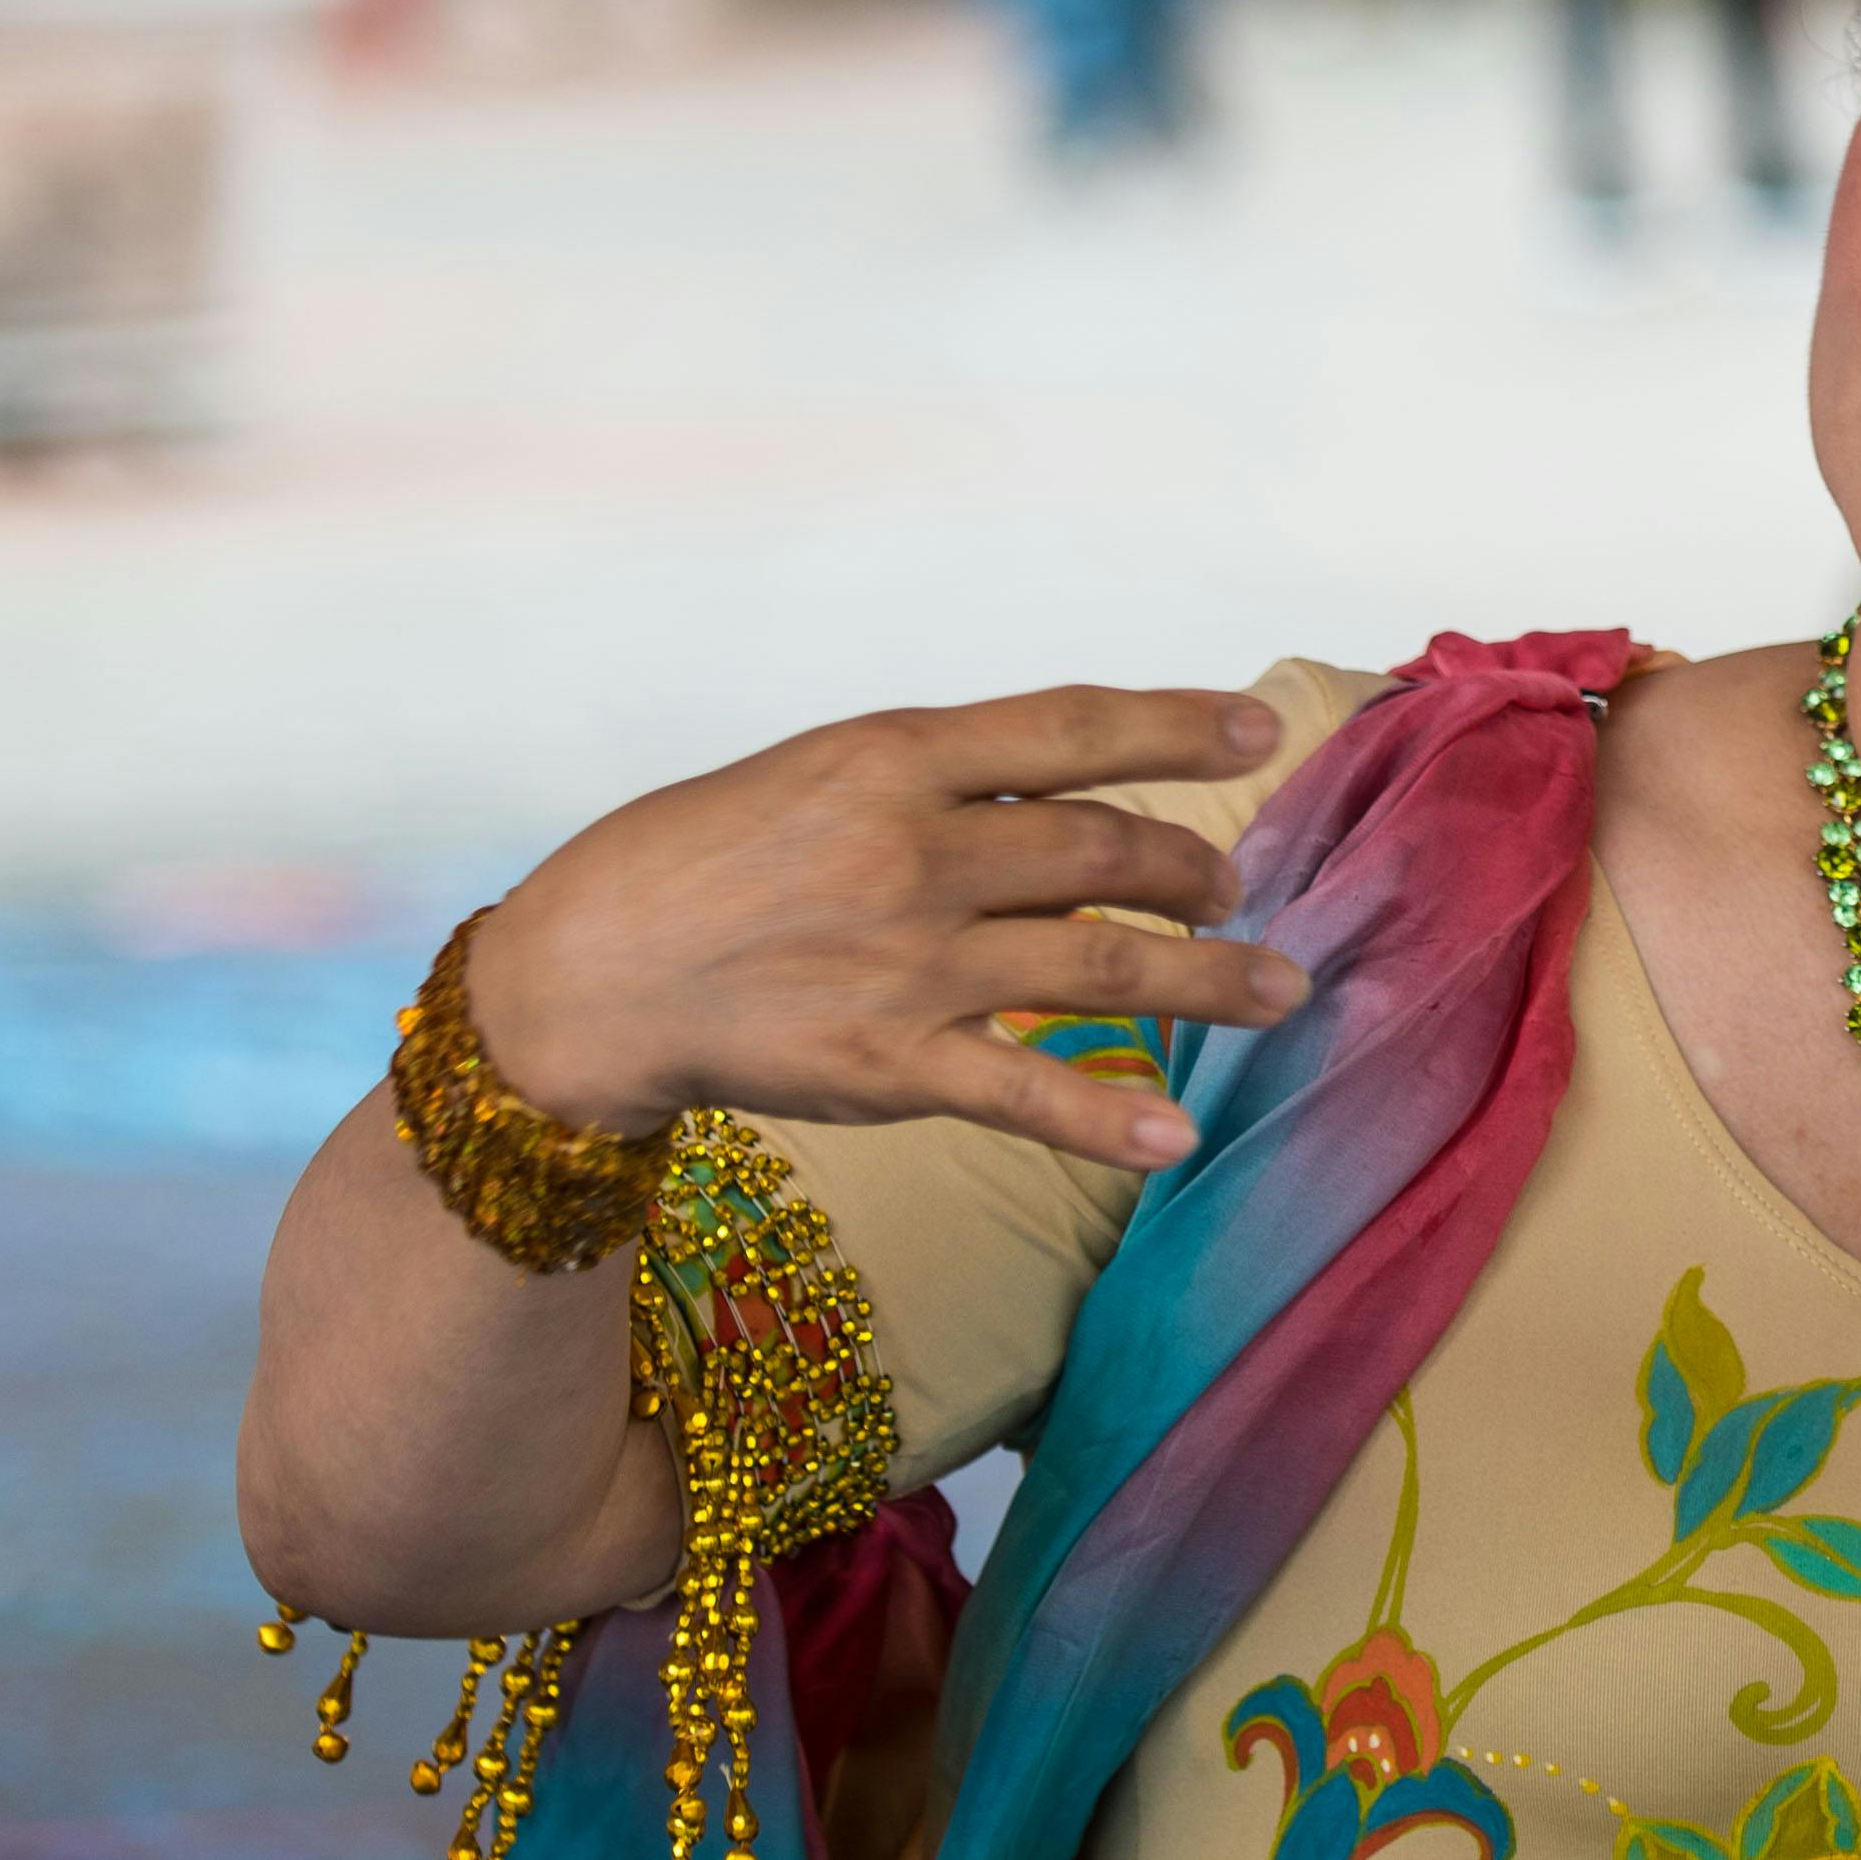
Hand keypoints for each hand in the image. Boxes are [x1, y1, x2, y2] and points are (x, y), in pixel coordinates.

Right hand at [464, 685, 1304, 1168]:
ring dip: (1206, 977)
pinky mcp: (890, 1063)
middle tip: (1235, 890)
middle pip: (1105, 850)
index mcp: (894, 755)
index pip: (1070, 728)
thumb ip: (936, 782)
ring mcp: (910, 960)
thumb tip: (1062, 797)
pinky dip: (1110, 1114)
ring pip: (1100, 963)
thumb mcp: (815, 774)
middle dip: (1194, 870)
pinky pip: (1028, 1089)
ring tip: (1276, 990)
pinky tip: (1176, 1134)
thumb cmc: (698, 865)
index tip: (1259, 728)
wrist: (584, 975)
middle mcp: (915, 848)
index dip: (1176, 726)